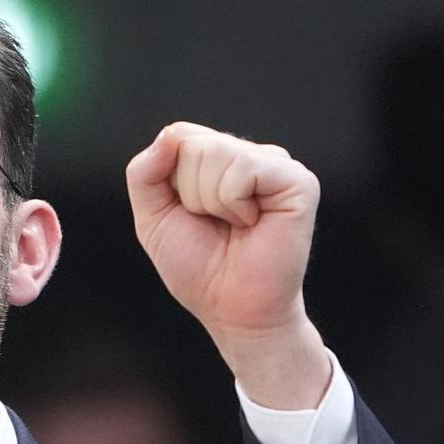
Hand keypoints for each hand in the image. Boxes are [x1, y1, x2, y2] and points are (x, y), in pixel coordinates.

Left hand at [125, 122, 329, 408]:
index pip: (178, 135)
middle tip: (216, 225)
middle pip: (194, 144)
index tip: (189, 214)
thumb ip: (145, 172)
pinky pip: (244, 168)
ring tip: (235, 225)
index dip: (171, 182)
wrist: (230, 308)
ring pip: (216, 152)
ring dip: (211, 201)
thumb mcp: (152, 217)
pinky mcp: (297, 181)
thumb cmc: (197, 266)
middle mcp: (248, 155)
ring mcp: (276, 165)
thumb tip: (168, 134)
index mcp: (217, 158)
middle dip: (190, 194)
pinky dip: (234, 203)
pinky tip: (253, 223)